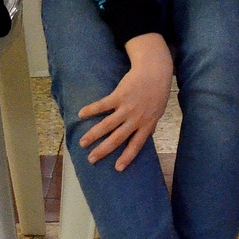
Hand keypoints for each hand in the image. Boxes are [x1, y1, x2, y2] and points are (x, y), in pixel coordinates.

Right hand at [79, 33, 171, 170]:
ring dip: (93, 135)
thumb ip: (149, 124)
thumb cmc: (157, 91)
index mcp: (147, 124)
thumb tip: (144, 137)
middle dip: (103, 150)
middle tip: (91, 160)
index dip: (127, 157)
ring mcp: (127, 107)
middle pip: (117, 138)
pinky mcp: (119, 95)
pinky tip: (81, 114)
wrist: (156, 70)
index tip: (117, 168)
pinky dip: (91, 110)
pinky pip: (102, 105)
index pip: (136, 145)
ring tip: (83, 143)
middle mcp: (136, 118)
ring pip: (107, 125)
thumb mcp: (158, 111)